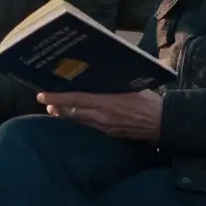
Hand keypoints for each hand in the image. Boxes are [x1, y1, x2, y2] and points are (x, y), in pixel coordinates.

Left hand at [37, 90, 162, 141]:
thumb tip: (96, 72)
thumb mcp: (130, 84)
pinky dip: (78, 121)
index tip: (42, 94)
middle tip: (46, 100)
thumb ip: (111, 81)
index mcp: (106, 101)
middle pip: (71, 112)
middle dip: (56, 106)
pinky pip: (88, 127)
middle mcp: (102, 116)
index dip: (57, 97)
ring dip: (64, 115)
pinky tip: (74, 117)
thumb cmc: (148, 99)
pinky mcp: (109, 133)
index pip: (75, 99)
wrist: (163, 121)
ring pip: (77, 121)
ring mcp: (104, 127)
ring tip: (55, 109)